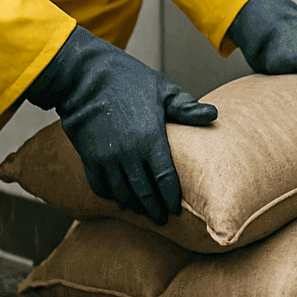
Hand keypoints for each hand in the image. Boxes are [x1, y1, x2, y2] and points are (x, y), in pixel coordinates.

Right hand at [23, 26, 215, 224]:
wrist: (83, 76)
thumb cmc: (126, 79)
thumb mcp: (161, 89)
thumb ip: (186, 108)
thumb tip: (213, 115)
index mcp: (150, 138)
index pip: (165, 180)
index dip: (171, 198)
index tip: (176, 209)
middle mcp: (128, 153)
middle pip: (144, 193)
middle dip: (154, 210)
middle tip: (162, 220)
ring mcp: (106, 158)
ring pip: (122, 193)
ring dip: (133, 205)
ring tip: (142, 212)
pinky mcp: (88, 157)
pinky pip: (100, 186)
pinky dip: (110, 196)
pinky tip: (118, 198)